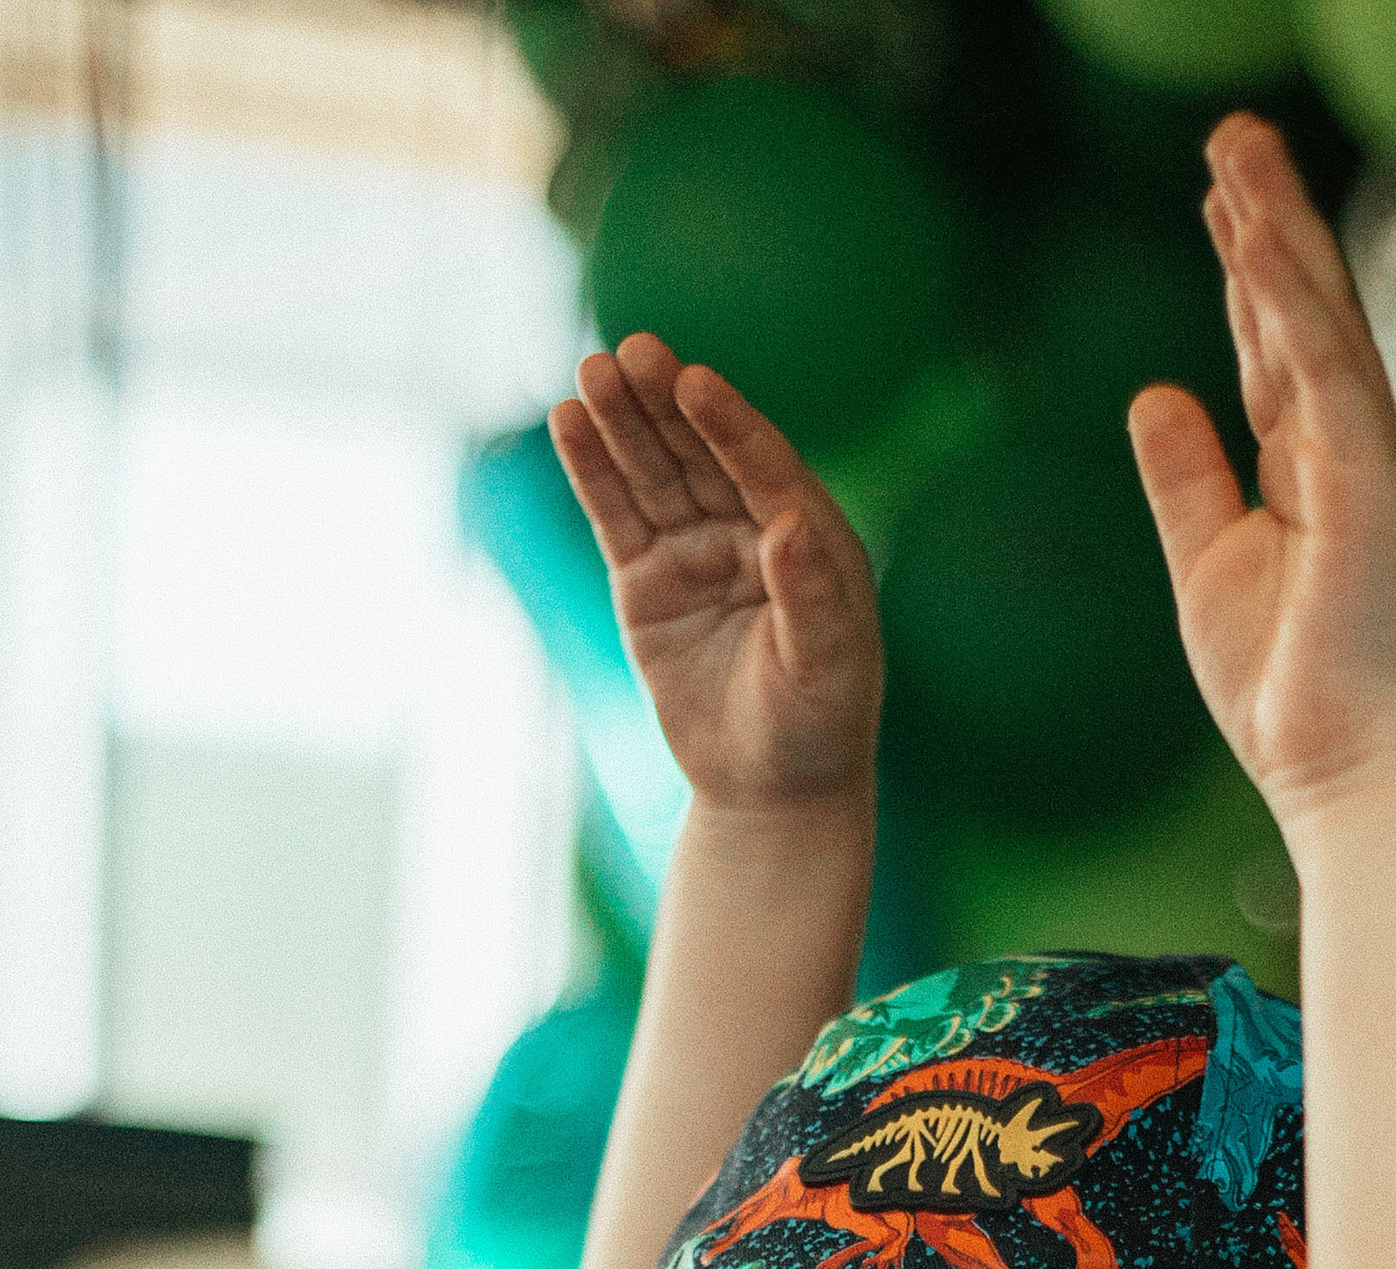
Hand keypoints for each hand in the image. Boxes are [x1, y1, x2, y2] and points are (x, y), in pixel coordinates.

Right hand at [551, 337, 881, 813]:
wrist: (770, 790)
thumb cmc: (817, 727)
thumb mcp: (826, 669)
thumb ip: (812, 596)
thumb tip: (791, 521)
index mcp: (810, 538)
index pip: (765, 465)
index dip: (729, 424)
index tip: (695, 383)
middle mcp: (751, 529)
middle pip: (701, 452)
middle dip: (665, 402)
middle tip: (631, 351)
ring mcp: (695, 548)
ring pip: (654, 472)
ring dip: (622, 422)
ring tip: (590, 373)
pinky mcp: (646, 577)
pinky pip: (616, 514)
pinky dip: (593, 470)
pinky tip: (568, 422)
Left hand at [1128, 115, 1395, 826]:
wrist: (1337, 770)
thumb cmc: (1285, 690)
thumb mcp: (1207, 564)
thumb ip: (1185, 478)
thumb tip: (1154, 393)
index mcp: (1309, 466)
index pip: (1272, 343)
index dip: (1243, 267)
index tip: (1215, 195)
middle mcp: (1345, 449)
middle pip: (1301, 310)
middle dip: (1265, 218)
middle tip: (1229, 135)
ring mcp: (1366, 463)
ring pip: (1319, 323)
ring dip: (1279, 234)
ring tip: (1237, 155)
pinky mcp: (1372, 490)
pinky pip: (1329, 381)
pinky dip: (1295, 313)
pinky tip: (1260, 249)